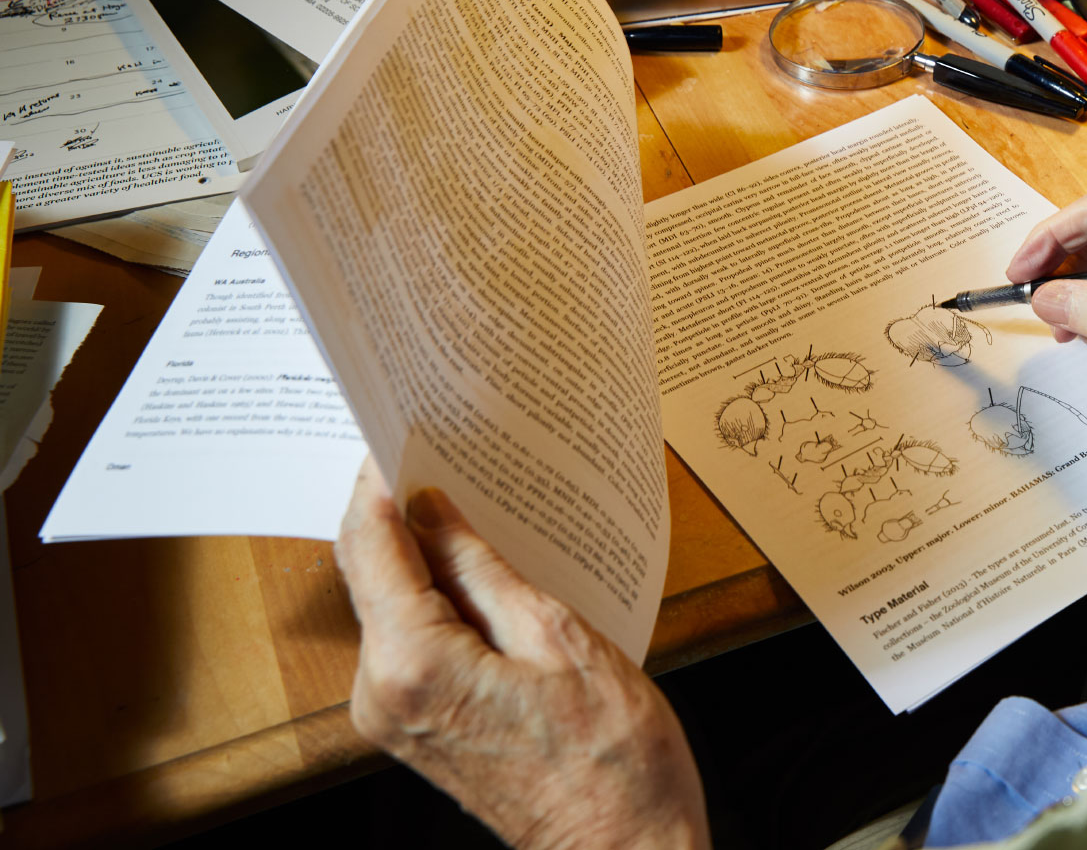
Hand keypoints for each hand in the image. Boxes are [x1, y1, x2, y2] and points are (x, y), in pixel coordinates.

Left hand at [336, 459, 708, 849]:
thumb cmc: (612, 761)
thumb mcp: (561, 636)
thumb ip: (485, 568)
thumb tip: (436, 509)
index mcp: (412, 664)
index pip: (371, 544)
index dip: (383, 479)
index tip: (401, 429)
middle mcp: (382, 694)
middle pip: (369, 571)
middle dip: (401, 509)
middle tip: (445, 451)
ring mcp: (392, 716)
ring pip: (389, 603)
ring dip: (422, 551)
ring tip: (479, 503)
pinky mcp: (414, 727)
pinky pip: (409, 639)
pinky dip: (434, 596)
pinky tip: (481, 570)